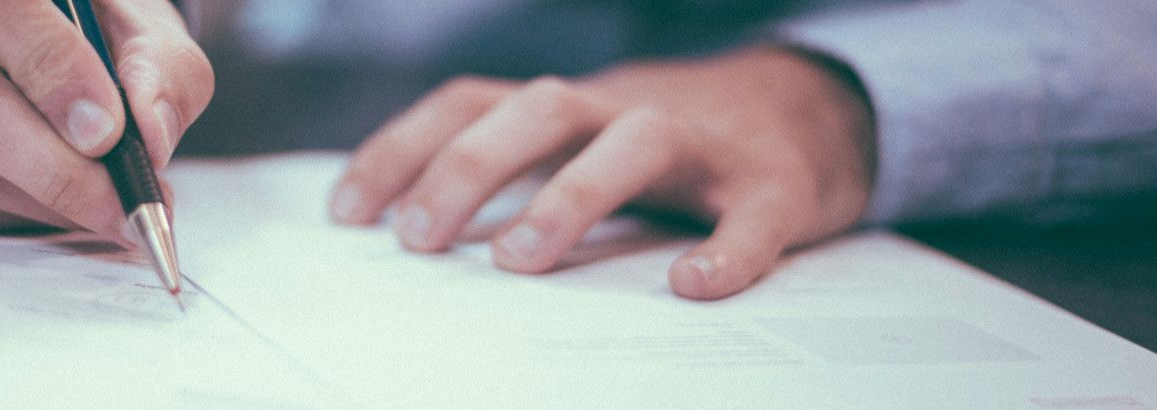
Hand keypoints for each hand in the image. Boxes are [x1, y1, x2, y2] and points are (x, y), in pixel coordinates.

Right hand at [0, 0, 212, 234]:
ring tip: (102, 211)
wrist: (24, 29)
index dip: (54, 76)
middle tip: (120, 207)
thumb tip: (149, 138)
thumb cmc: (84, 25)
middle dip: (54, 172)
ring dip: (36, 201)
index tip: (107, 134)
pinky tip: (44, 202)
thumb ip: (159, 72)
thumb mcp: (140, 28)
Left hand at [329, 48, 874, 299]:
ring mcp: (704, 144)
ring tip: (519, 260)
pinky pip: (753, 214)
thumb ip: (511, 175)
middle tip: (418, 240)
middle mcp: (625, 110)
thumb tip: (408, 238)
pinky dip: (727, 249)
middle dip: (469, 167)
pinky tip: (695, 286)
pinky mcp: (776, 185)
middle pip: (539, 110)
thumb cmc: (666, 148)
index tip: (347, 213)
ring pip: (635, 141)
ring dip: (571, 194)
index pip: (469, 104)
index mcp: (568, 108)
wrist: (810, 114)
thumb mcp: (578, 145)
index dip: (403, 149)